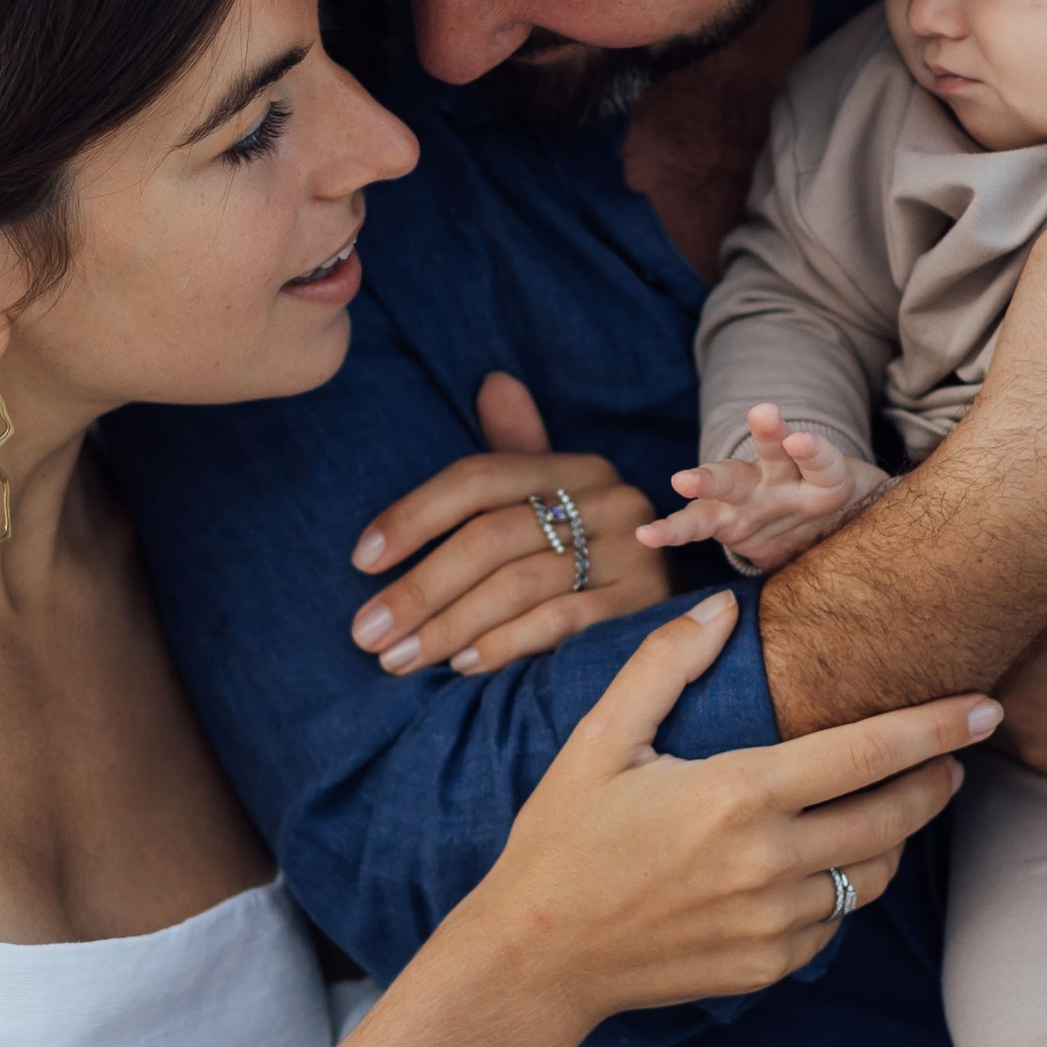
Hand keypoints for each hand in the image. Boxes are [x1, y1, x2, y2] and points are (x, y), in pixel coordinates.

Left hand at [352, 373, 670, 675]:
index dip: (412, 515)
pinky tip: (463, 665)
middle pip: (490, 537)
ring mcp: (632, 551)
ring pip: (519, 583)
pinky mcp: (644, 604)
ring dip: (449, 626)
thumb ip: (519, 447)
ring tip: (400, 658)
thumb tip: (494, 382)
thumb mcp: (556, 498)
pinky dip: (506, 644)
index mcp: (575, 467)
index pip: (478, 479)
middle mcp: (608, 500)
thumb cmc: (592, 554)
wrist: (684, 614)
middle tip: (367, 633)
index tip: (361, 560)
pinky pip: (560, 622)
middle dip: (419, 589)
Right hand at [466, 591, 1000, 1038]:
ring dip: (894, 837)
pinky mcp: (768, 966)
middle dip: (936, 782)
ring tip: (892, 805)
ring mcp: (773, 923)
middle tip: (956, 758)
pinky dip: (841, 888)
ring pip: (872, 874)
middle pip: (894, 817)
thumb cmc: (562, 841)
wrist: (534, 960)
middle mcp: (769, 863)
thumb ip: (664, 666)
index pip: (869, 753)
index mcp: (738, 795)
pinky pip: (833, 920)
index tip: (985, 708)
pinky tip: (821, 863)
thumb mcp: (600, 740)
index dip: (937, 728)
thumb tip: (723, 608)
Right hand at [639, 404, 884, 570]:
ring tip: (682, 481)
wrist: (820, 534)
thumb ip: (906, 511)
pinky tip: (646, 536)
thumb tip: (972, 521)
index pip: (822, 459)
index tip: (802, 438)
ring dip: (706, 481)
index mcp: (828, 478)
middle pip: (772, 455)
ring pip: (727, 484)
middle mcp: (785, 480)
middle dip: (765, 437)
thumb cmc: (857, 521)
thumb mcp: (886, 516)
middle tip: (759, 416)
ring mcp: (752, 499)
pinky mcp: (728, 525)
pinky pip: (696, 526)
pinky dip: (673, 530)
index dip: (812, 448)